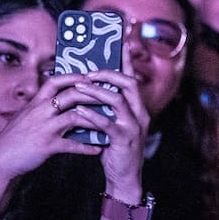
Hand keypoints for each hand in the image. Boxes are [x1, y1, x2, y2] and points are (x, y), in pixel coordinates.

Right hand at [0, 72, 105, 182]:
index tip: (88, 77)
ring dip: (94, 119)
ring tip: (109, 122)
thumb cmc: (12, 139)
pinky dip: (86, 147)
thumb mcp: (24, 118)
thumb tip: (55, 104)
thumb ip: (39, 110)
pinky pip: (72, 145)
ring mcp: (44, 128)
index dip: (73, 77)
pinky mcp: (47, 146)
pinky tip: (97, 149)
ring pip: (75, 117)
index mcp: (35, 103)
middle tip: (108, 96)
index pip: (55, 81)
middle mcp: (40, 112)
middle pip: (70, 95)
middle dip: (92, 95)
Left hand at [66, 58, 149, 197]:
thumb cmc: (113, 148)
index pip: (131, 78)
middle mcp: (139, 114)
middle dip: (107, 74)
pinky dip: (93, 115)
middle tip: (87, 72)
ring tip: (79, 87)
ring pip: (117, 101)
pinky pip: (108, 124)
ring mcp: (133, 127)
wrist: (124, 178)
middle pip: (128, 84)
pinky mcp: (124, 140)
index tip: (120, 41)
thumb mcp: (112, 123)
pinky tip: (80, 111)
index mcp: (137, 107)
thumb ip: (105, 107)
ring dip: (96, 91)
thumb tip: (87, 86)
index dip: (125, 60)